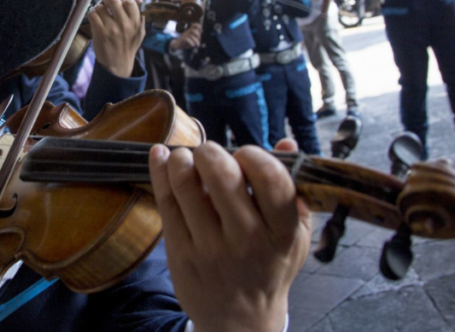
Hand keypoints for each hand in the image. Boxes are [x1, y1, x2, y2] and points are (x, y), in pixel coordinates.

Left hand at [88, 0, 144, 78]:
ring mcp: (111, 28)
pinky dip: (92, 15)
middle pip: (114, 0)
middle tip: (106, 3)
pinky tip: (95, 20)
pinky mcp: (100, 32)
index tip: (118, 5)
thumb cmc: (128, 47)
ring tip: (100, 15)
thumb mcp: (139, 33)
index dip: (122, 1)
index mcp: (135, 23)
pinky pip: (92, 15)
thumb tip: (139, 0)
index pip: (129, 2)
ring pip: (100, 7)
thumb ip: (139, 17)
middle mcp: (124, 24)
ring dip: (98, 9)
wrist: (118, 65)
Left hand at [149, 139, 310, 331]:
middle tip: (210, 154)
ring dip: (183, 158)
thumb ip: (293, 189)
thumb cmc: (269, 267)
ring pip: (187, 185)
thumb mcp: (294, 236)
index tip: (245, 155)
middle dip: (212, 152)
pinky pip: (165, 202)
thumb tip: (284, 141)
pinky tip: (161, 156)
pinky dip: (160, 171)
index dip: (254, 155)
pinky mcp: (180, 252)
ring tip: (186, 157)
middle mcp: (247, 239)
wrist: (240, 320)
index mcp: (280, 232)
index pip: (271, 178)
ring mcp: (210, 247)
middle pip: (223, 175)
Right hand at [169, 22, 201, 51]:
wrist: (177, 45)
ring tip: (198, 45)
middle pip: (194, 31)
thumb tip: (202, 31)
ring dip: (196, 41)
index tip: (201, 31)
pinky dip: (191, 42)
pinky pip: (187, 39)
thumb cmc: (186, 42)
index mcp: (190, 30)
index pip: (194, 25)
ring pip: (191, 36)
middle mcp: (187, 31)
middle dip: (198, 36)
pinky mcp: (182, 39)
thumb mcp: (191, 38)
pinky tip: (193, 45)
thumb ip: (196, 35)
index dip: (199, 26)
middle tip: (199, 41)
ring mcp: (184, 35)